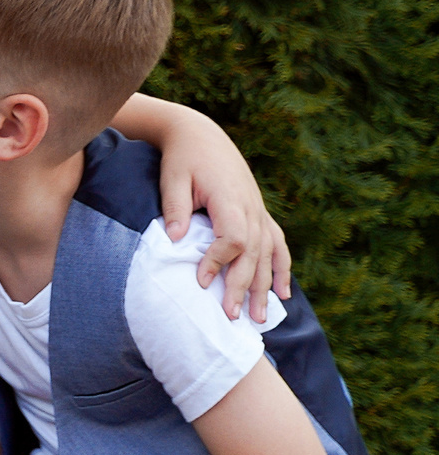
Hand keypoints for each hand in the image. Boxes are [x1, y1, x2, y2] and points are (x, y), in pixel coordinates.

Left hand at [156, 115, 290, 319]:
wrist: (201, 136)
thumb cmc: (183, 158)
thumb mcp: (173, 178)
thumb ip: (175, 208)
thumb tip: (174, 238)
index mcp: (230, 199)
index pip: (233, 238)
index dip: (218, 262)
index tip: (200, 281)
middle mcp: (251, 208)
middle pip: (253, 254)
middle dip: (242, 287)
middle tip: (230, 316)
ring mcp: (259, 212)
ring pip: (268, 255)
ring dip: (264, 288)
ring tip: (258, 318)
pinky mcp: (259, 214)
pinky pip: (277, 245)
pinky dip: (281, 269)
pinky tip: (282, 294)